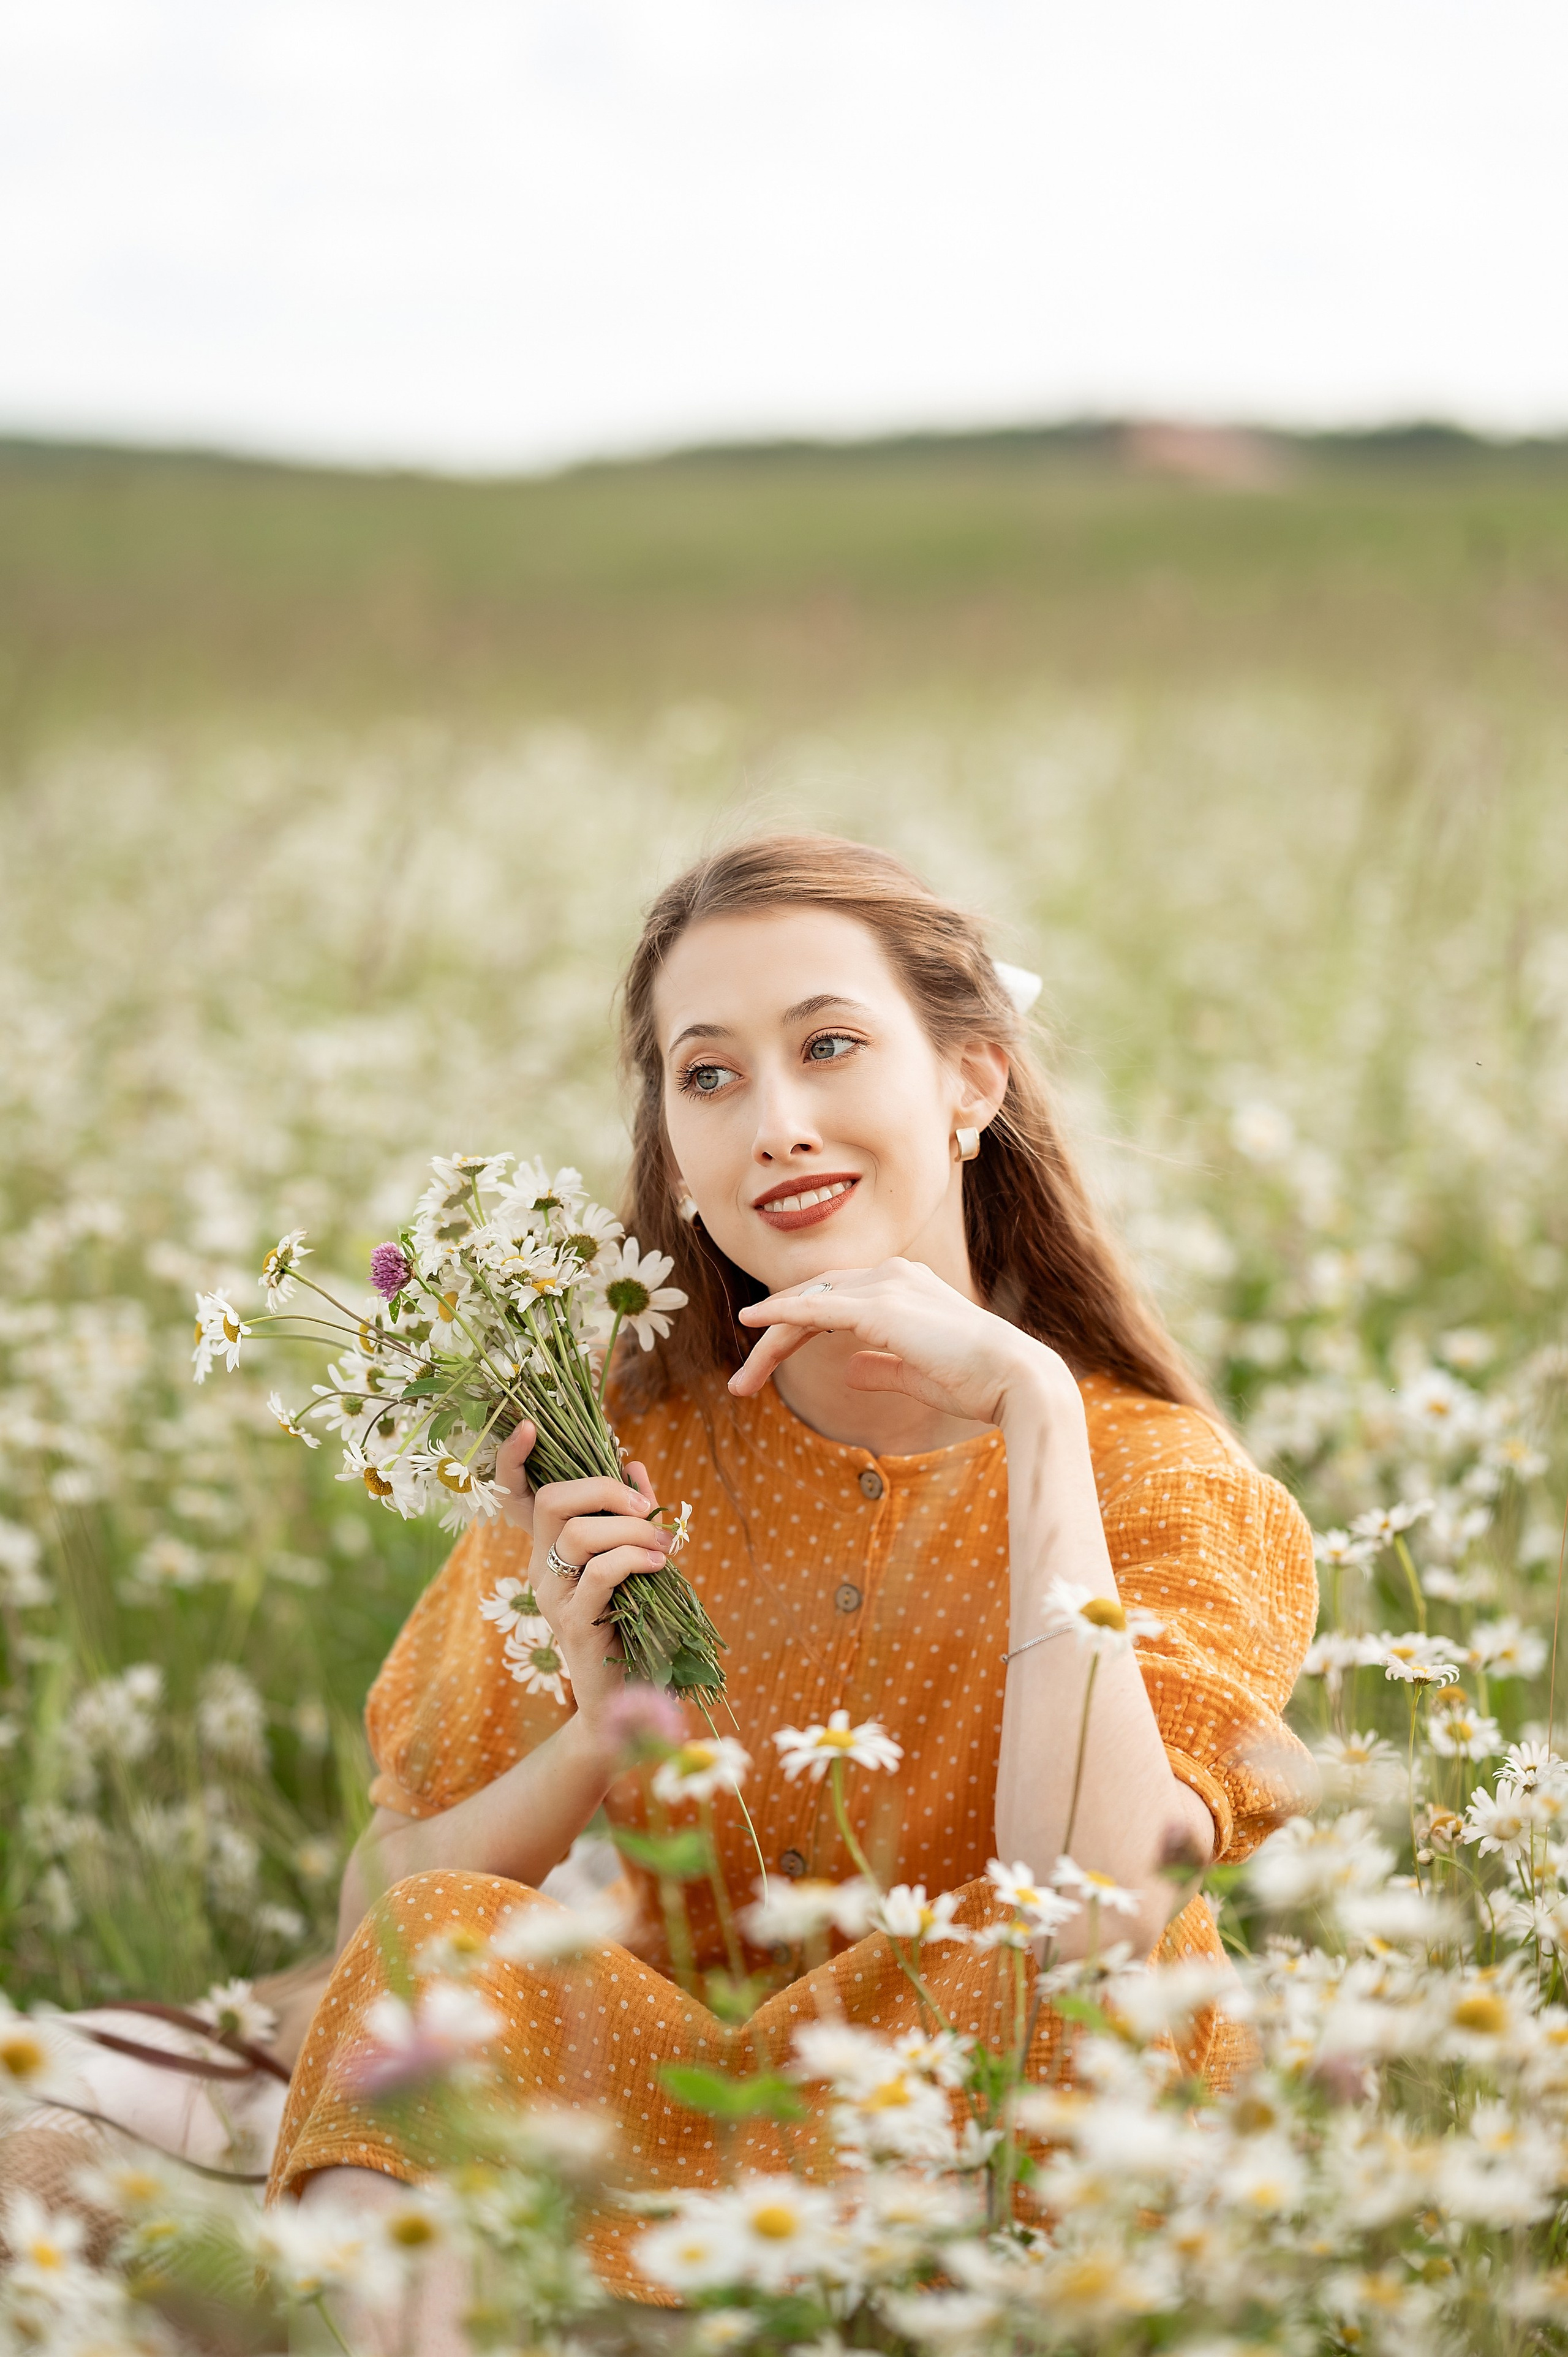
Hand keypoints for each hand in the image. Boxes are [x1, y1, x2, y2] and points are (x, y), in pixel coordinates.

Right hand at [493, 1422, 672, 1728]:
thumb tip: (636, 1464)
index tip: (529, 1425)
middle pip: (552, 1502)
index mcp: (550, 1547)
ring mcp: (552, 1597)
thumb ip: (633, 1514)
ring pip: (579, 1534)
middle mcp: (541, 1567)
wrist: (629, 1694)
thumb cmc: (635, 1621)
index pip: (518, 1494)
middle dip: (604, 1490)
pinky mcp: (573, 1624)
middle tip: (645, 1510)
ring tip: (665, 1548)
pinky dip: (635, 1559)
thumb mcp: (637, 1556)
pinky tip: (659, 1567)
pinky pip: (600, 1573)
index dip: (513, 1458)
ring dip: (632, 1531)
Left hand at [729, 1257, 1064, 1427]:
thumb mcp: (914, 1374)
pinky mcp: (881, 1308)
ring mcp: (886, 1287)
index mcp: (903, 1285)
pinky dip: (781, 1315)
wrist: (1014, 1380)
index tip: (764, 1362)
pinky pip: (817, 1309)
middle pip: (813, 1300)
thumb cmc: (975, 1381)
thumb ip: (880, 1367)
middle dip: (773, 1340)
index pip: (833, 1301)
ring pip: (808, 1307)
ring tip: (742, 1381)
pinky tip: (754, 1325)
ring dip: (769, 1343)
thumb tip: (849, 1370)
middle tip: (742, 1383)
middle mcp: (892, 1275)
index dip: (794, 1329)